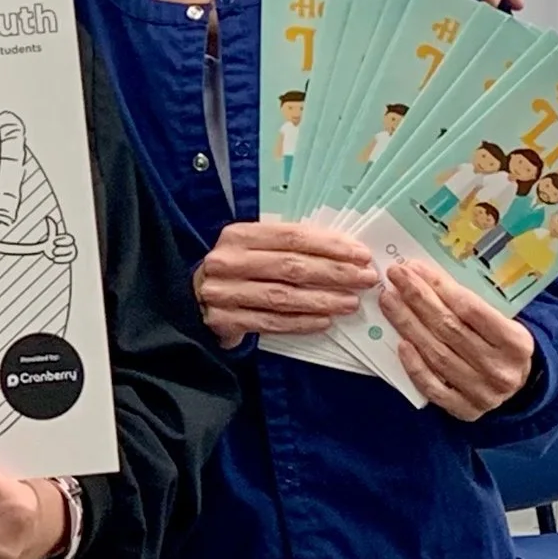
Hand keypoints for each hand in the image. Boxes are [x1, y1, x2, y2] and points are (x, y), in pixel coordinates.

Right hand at [191, 218, 373, 347]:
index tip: (360, 254)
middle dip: (334, 273)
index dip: (330, 246)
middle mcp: (228, 261)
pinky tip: (324, 322)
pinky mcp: (224, 319)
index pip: (292, 237)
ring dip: (322, 300)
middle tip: (365, 279)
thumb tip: (344, 252)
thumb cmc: (237, 270)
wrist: (192, 299)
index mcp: (239, 235)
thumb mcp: (254, 248)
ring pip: (283, 296)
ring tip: (351, 302)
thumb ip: (288, 247)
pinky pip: (271, 322)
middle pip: (291, 266)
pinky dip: (301, 322)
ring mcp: (223, 292)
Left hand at [379, 255, 536, 419]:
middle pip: (449, 329)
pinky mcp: (466, 411)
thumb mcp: (504, 322)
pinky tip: (400, 343)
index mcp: (517, 343)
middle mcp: (501, 370)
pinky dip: (415, 365)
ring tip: (389, 301)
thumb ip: (473, 304)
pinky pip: (433, 387)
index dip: (440, 287)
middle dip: (418, 299)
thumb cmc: (504, 345)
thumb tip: (426, 277)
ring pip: (437, 355)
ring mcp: (483, 393)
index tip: (415, 269)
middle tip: (395, 277)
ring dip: (408, 325)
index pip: (472, 310)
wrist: (521, 387)